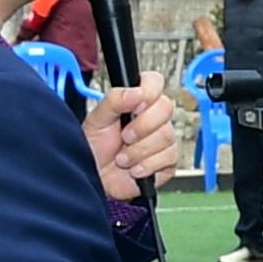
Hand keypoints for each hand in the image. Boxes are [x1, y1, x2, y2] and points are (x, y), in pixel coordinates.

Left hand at [85, 74, 177, 198]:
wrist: (95, 179)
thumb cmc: (94, 149)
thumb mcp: (97, 120)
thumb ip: (113, 101)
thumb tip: (135, 92)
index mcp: (137, 102)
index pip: (155, 82)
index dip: (149, 91)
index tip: (134, 105)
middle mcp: (154, 118)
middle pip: (166, 108)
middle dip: (142, 126)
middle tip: (124, 137)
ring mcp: (163, 139)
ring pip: (166, 136)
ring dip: (138, 151)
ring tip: (122, 158)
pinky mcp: (168, 161)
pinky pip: (168, 158)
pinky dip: (146, 166)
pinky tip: (134, 169)